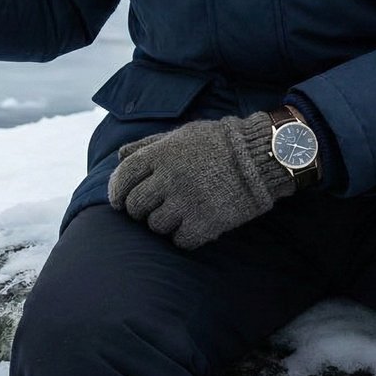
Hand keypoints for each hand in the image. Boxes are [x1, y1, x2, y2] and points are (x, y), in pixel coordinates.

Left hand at [108, 113, 292, 248]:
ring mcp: (186, 202)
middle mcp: (169, 178)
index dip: (116, 190)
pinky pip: (179, 240)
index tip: (118, 200)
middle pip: (135, 205)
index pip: (123, 176)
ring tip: (177, 212)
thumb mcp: (181, 135)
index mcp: (161, 154)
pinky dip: (183, 235)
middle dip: (138, 209)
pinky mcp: (205, 223)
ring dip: (162, 222)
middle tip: (150, 208)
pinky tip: (193, 223)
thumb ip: (148, 145)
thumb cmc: (218, 143)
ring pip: (155, 225)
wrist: (258, 156)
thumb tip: (120, 156)